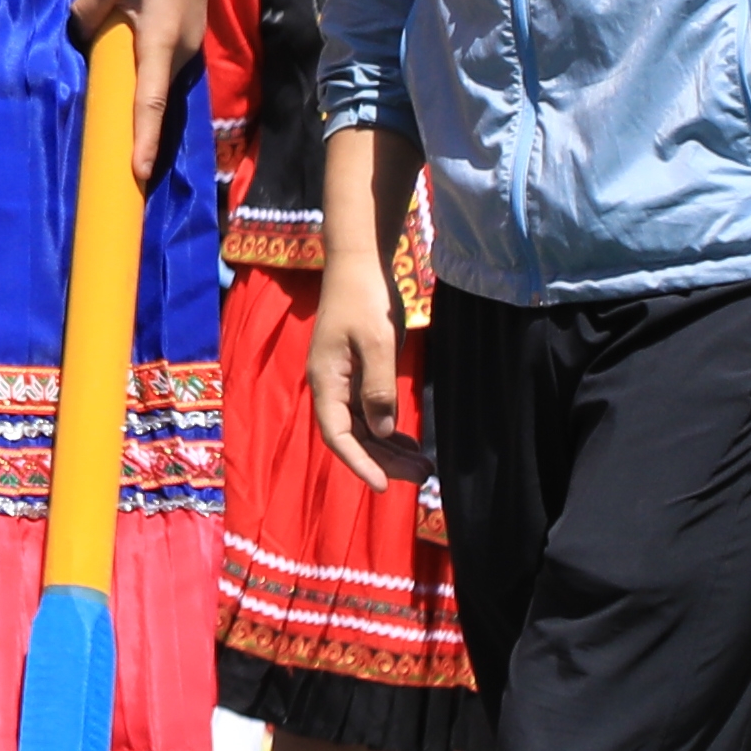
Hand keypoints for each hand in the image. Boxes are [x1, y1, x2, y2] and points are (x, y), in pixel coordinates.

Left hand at [79, 0, 211, 181]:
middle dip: (141, 132)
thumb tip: (78, 32)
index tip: (139, 173)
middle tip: (122, 167)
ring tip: (123, 135)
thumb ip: (89, 7)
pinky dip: (147, 79)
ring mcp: (190, 42)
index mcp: (162, 40)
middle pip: (156, 97)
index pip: (149, 101)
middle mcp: (182, 49)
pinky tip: (128, 83)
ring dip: (142, 103)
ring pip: (159, 79)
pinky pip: (163, 64)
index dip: (143, 139)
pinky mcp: (189, 31)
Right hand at [310, 260, 418, 485]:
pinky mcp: (356, 371)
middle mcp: (330, 385)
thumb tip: (383, 432)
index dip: (359, 463)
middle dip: (384, 460)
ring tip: (423, 467)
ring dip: (390, 448)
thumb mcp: (378, 343)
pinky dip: (389, 429)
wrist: (359, 263)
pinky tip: (410, 442)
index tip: (383, 486)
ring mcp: (343, 379)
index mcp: (327, 380)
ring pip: (363, 426)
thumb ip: (379, 389)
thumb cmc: (366, 299)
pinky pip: (369, 411)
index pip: (338, 434)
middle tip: (421, 477)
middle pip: (353, 436)